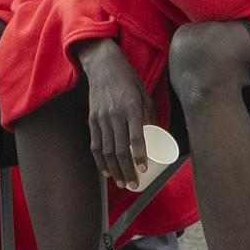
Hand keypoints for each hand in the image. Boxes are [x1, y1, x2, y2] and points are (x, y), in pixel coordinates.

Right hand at [76, 38, 148, 186]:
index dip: (139, 155)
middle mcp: (115, 114)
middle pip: (120, 149)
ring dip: (114, 170)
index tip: (144, 169)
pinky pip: (95, 145)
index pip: (135, 136)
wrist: (103, 65)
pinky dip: (100, 161)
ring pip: (107, 151)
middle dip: (127, 170)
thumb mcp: (144, 94)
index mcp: (131, 107)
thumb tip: (156, 138)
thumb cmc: (129, 80)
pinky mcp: (92, 120)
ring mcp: (101, 118)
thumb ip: (149, 116)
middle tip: (134, 184)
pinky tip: (106, 172)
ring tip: (122, 183)